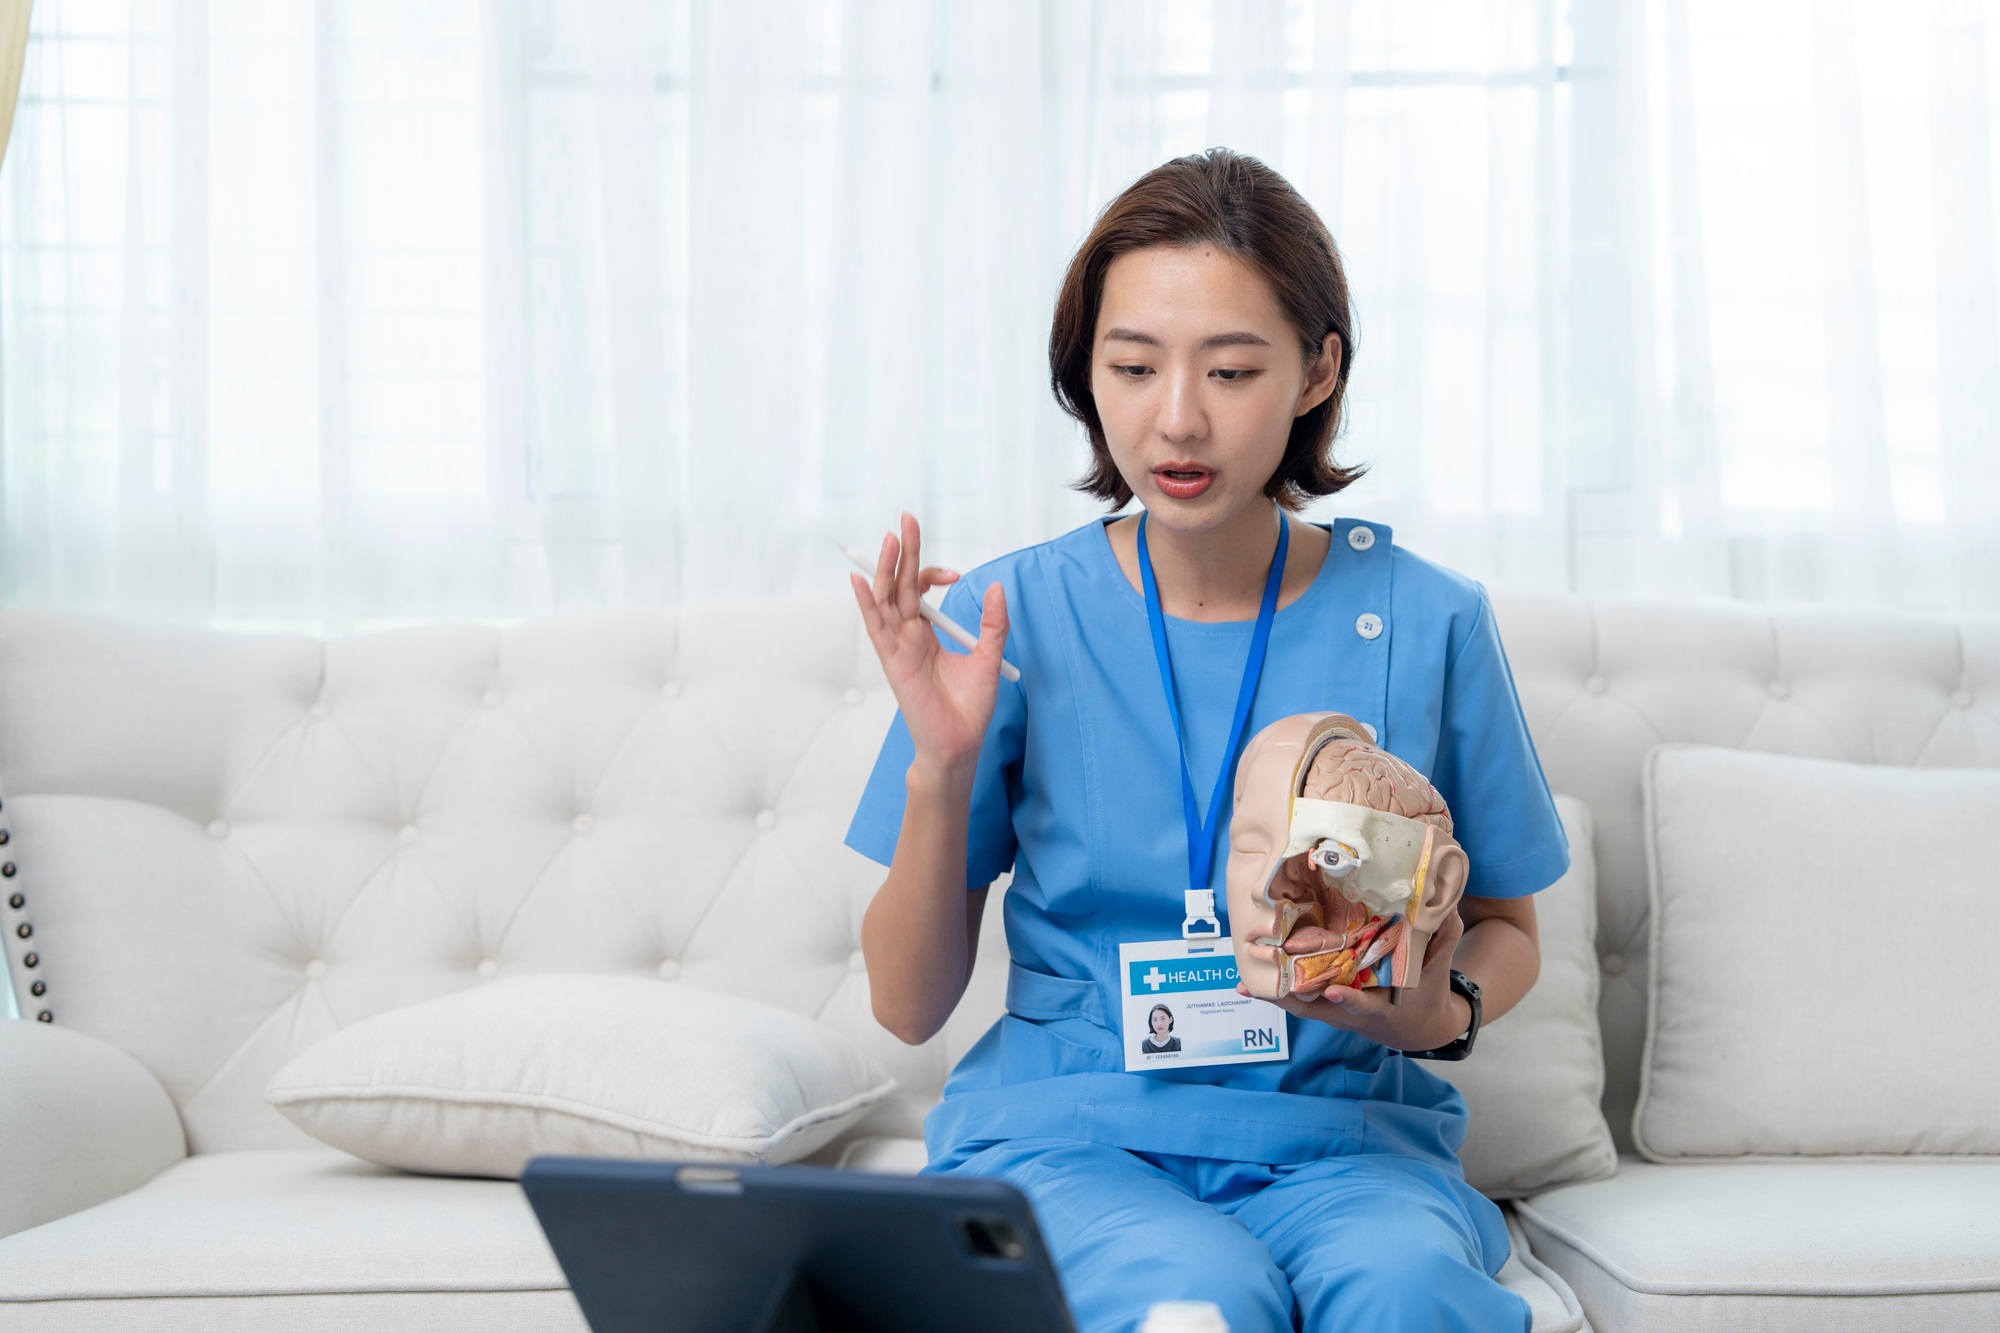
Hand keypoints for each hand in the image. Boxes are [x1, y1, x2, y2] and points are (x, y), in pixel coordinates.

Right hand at [849, 512, 1009, 780]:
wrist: (960, 743)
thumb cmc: (969, 708)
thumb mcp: (988, 656)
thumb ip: (992, 623)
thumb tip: (997, 587)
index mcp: (926, 635)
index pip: (920, 591)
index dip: (932, 573)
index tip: (955, 574)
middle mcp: (907, 637)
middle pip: (899, 586)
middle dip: (904, 553)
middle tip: (907, 519)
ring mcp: (897, 648)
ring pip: (886, 600)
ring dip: (887, 568)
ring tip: (892, 538)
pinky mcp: (893, 662)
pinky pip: (876, 628)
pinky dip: (867, 604)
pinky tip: (860, 581)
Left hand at [1242, 910, 1469, 1051]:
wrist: (1415, 1026)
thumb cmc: (1426, 994)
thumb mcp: (1438, 967)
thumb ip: (1443, 936)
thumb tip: (1445, 903)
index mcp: (1381, 1007)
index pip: (1366, 1006)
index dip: (1351, 1002)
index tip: (1337, 992)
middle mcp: (1351, 1012)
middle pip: (1317, 1008)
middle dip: (1291, 996)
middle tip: (1263, 982)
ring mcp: (1334, 1011)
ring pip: (1299, 1005)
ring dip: (1273, 994)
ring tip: (1245, 979)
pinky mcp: (1324, 1004)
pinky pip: (1294, 1000)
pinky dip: (1272, 992)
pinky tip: (1245, 981)